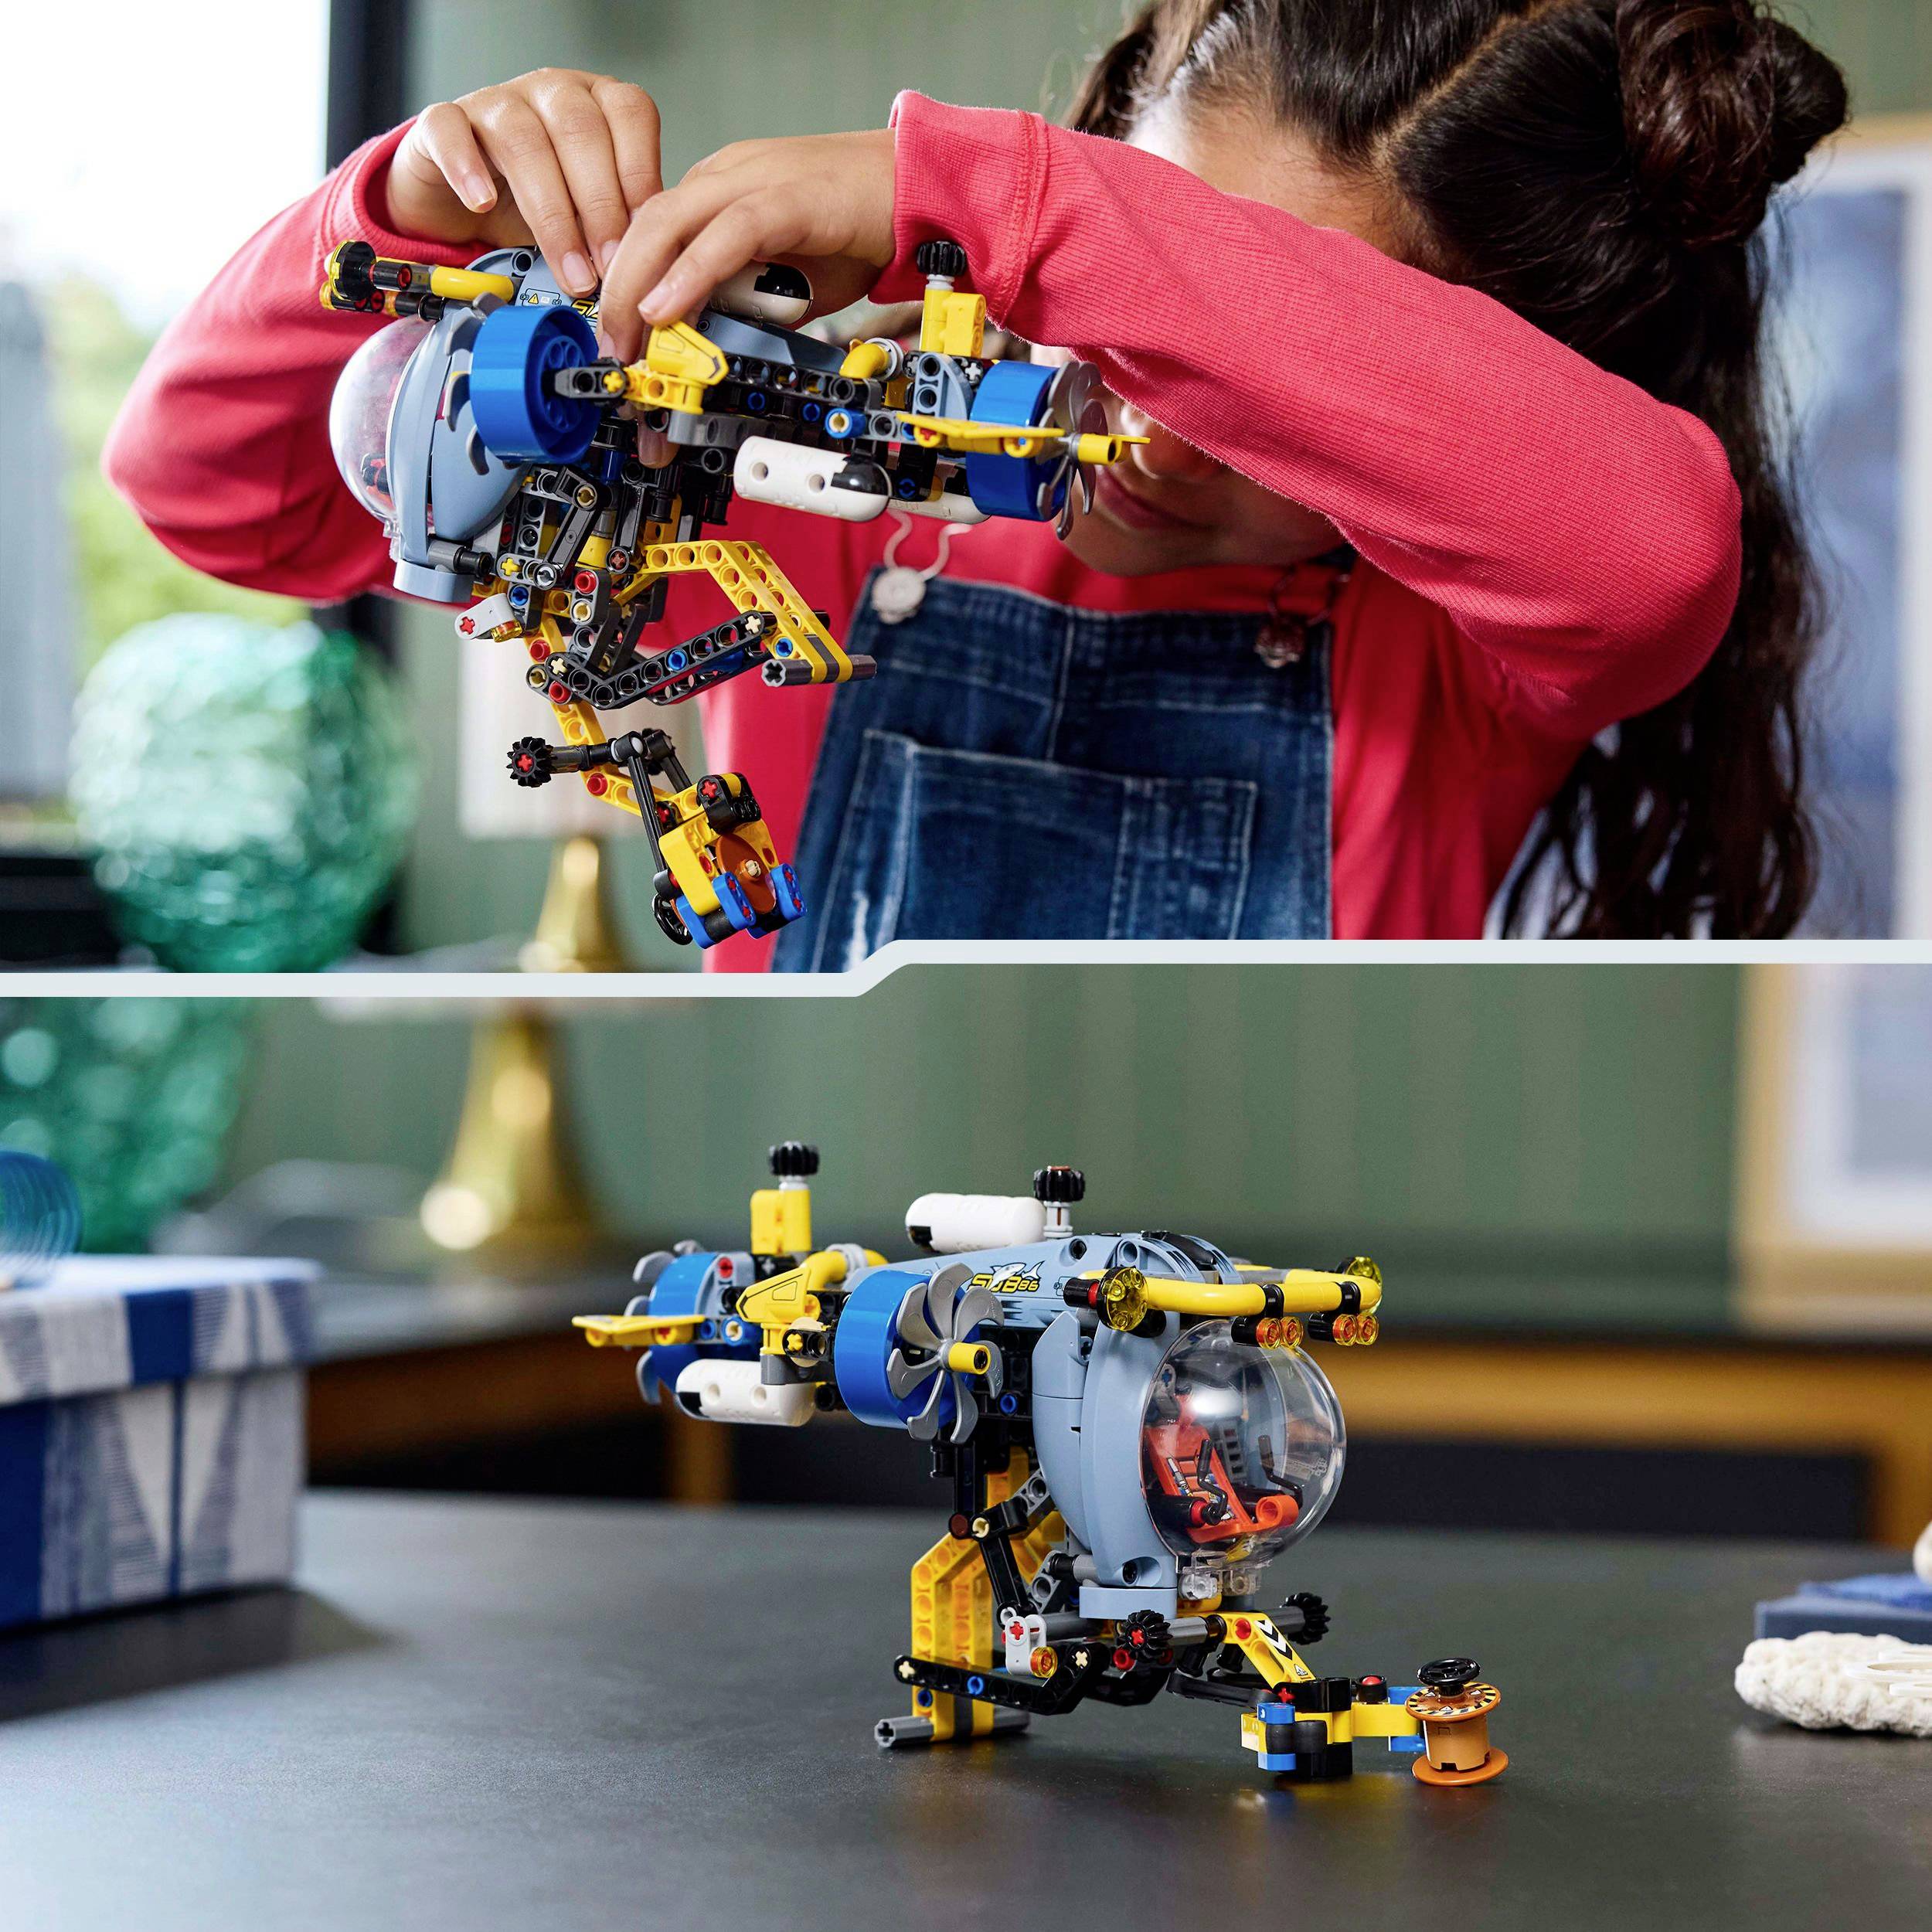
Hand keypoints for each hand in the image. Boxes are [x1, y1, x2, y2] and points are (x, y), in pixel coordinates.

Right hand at [386, 69, 663, 296]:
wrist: (463, 197)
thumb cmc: (540, 201)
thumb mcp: (591, 212)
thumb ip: (620, 221)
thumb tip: (654, 263)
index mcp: (596, 103)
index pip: (630, 114)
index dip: (639, 175)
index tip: (643, 236)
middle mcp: (550, 91)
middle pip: (579, 130)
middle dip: (599, 206)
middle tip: (609, 266)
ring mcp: (495, 101)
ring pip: (522, 139)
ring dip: (550, 212)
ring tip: (567, 267)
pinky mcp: (443, 121)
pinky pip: (449, 130)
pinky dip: (466, 167)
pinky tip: (481, 205)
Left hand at [596, 130, 895, 362]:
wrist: (921, 190)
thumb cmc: (859, 230)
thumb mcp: (789, 279)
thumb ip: (747, 301)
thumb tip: (713, 344)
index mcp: (720, 190)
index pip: (654, 236)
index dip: (627, 288)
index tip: (621, 340)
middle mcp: (727, 177)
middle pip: (645, 225)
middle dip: (617, 292)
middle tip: (612, 350)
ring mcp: (755, 180)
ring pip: (670, 222)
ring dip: (640, 286)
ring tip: (629, 336)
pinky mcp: (787, 197)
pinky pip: (726, 234)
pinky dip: (690, 273)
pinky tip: (667, 307)